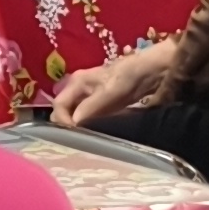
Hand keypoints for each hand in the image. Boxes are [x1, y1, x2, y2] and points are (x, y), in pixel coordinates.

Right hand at [48, 44, 169, 126]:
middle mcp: (78, 89)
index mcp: (76, 83)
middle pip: (63, 110)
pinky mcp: (99, 104)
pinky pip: (85, 117)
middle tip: (79, 138)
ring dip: (77, 127)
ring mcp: (88, 97)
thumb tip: (73, 123)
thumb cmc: (128, 78)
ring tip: (86, 138)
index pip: (58, 104)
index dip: (62, 120)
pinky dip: (86, 126)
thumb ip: (90, 107)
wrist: (150, 71)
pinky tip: (94, 134)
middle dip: (67, 124)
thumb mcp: (109, 92)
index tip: (75, 134)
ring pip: (73, 115)